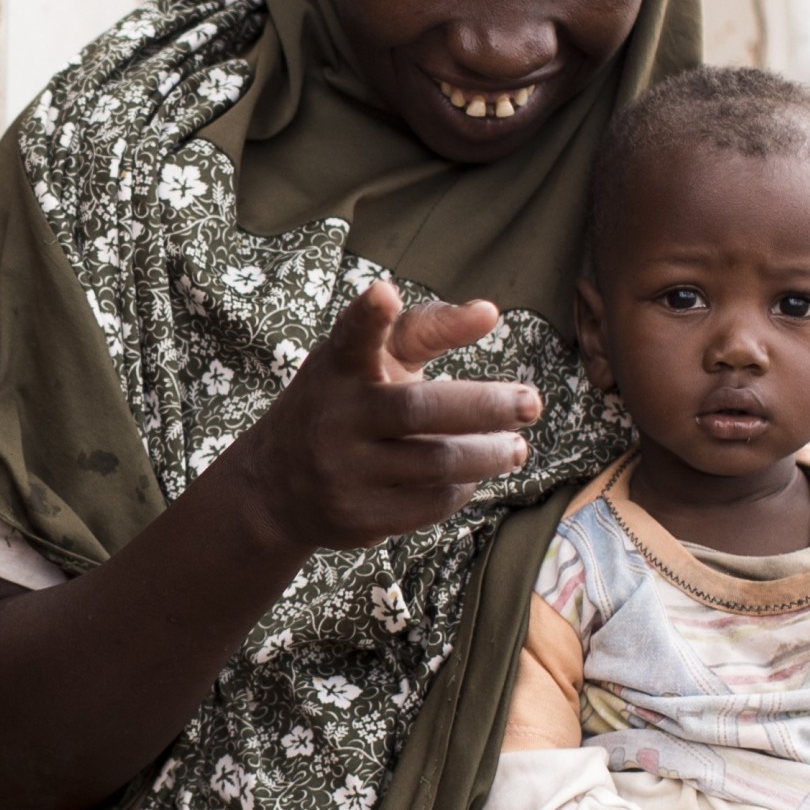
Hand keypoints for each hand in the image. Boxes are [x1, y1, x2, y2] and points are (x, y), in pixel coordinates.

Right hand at [241, 279, 542, 553]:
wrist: (277, 485)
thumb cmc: (347, 404)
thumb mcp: (371, 360)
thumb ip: (427, 329)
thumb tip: (489, 312)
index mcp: (338, 366)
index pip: (351, 336)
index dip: (368, 316)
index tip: (384, 293)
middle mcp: (334, 416)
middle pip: (420, 409)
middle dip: (486, 406)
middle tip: (531, 402)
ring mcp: (341, 470)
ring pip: (435, 462)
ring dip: (487, 455)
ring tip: (515, 448)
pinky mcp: (356, 516)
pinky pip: (429, 504)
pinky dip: (462, 488)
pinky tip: (473, 476)